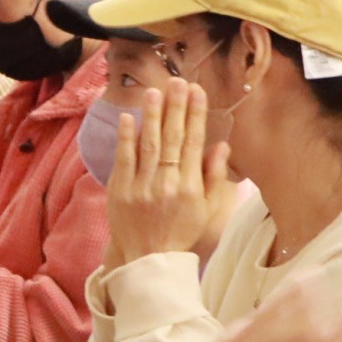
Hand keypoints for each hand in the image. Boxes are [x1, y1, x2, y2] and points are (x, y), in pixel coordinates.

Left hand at [105, 82, 232, 268]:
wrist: (148, 259)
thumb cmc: (181, 233)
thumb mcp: (208, 210)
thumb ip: (215, 177)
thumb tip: (221, 145)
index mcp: (190, 187)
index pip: (194, 143)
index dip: (196, 115)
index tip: (197, 92)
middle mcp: (167, 183)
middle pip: (173, 138)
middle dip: (175, 107)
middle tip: (177, 82)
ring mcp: (142, 186)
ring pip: (149, 144)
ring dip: (152, 115)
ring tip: (154, 91)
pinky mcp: (120, 190)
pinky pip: (124, 159)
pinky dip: (126, 137)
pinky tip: (130, 117)